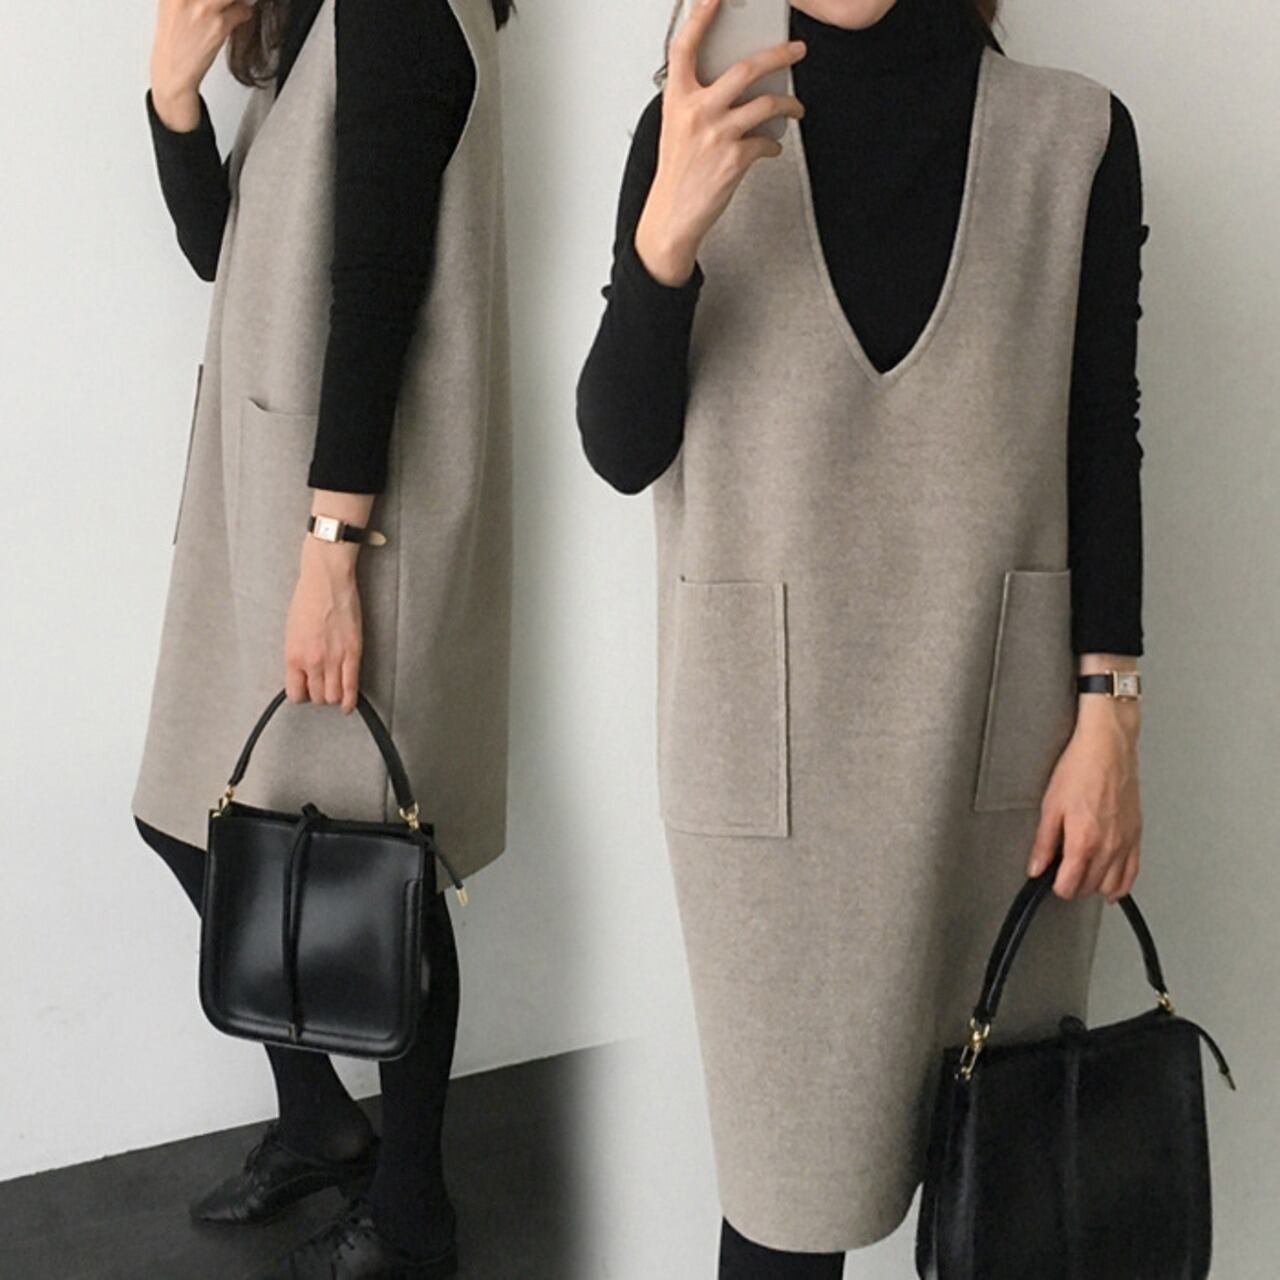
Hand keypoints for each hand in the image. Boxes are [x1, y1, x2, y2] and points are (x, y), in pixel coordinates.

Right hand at [150, 0, 254, 128]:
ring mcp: (204, 8)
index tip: (221, 1)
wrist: (173, 70)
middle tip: (228, 2)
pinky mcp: (220, 24)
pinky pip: (244, 9)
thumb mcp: (171, 4)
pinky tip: (239, 16)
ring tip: (235, 4)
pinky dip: (245, 12)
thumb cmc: (174, 39)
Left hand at [284, 536, 363, 713]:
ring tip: (336, 693)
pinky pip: (351, 687)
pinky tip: (348, 706)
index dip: (302, 695)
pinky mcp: (352, 654)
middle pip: (316, 696)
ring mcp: (333, 660)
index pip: (295, 693)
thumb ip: (298, 655)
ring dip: (334, 698)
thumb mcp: (292, 632)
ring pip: (333, 696)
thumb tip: (304, 672)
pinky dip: (350, 701)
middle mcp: (312, 662)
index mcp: (293, 656)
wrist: (326, 582)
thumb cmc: (308, 600)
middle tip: (323, 688)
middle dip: (319, 695)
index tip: (306, 692)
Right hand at [635, 0, 807, 285]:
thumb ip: (697, 100)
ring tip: (796, 105)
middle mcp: (697, 112)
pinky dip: (774, 143)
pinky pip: (766, 141)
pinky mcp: (734, 159)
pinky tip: (772, 146)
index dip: (700, 17)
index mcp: (677, 99)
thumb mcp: (676, 127)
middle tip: (796, 48)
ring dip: (788, 102)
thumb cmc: (676, 172)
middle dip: (778, 54)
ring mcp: (717, 135)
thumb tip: (734, 81)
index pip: (686, 48)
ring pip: (765, 103)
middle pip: (745, 69)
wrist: (672, 216)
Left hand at [1027, 696, 1142, 901]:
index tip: (1050, 877)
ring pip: (1113, 885)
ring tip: (1083, 875)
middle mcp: (1109, 847)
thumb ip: (1044, 842)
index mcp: (1084, 841)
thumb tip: (1036, 867)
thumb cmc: (1080, 769)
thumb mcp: (1050, 806)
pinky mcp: (1136, 835)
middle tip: (1062, 872)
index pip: (1069, 885)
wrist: (1108, 748)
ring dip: (1096, 886)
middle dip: (1074, 885)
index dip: (1056, 885)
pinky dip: (1121, 883)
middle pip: (1090, 887)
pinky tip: (1111, 883)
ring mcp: (1126, 842)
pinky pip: (1133, 872)